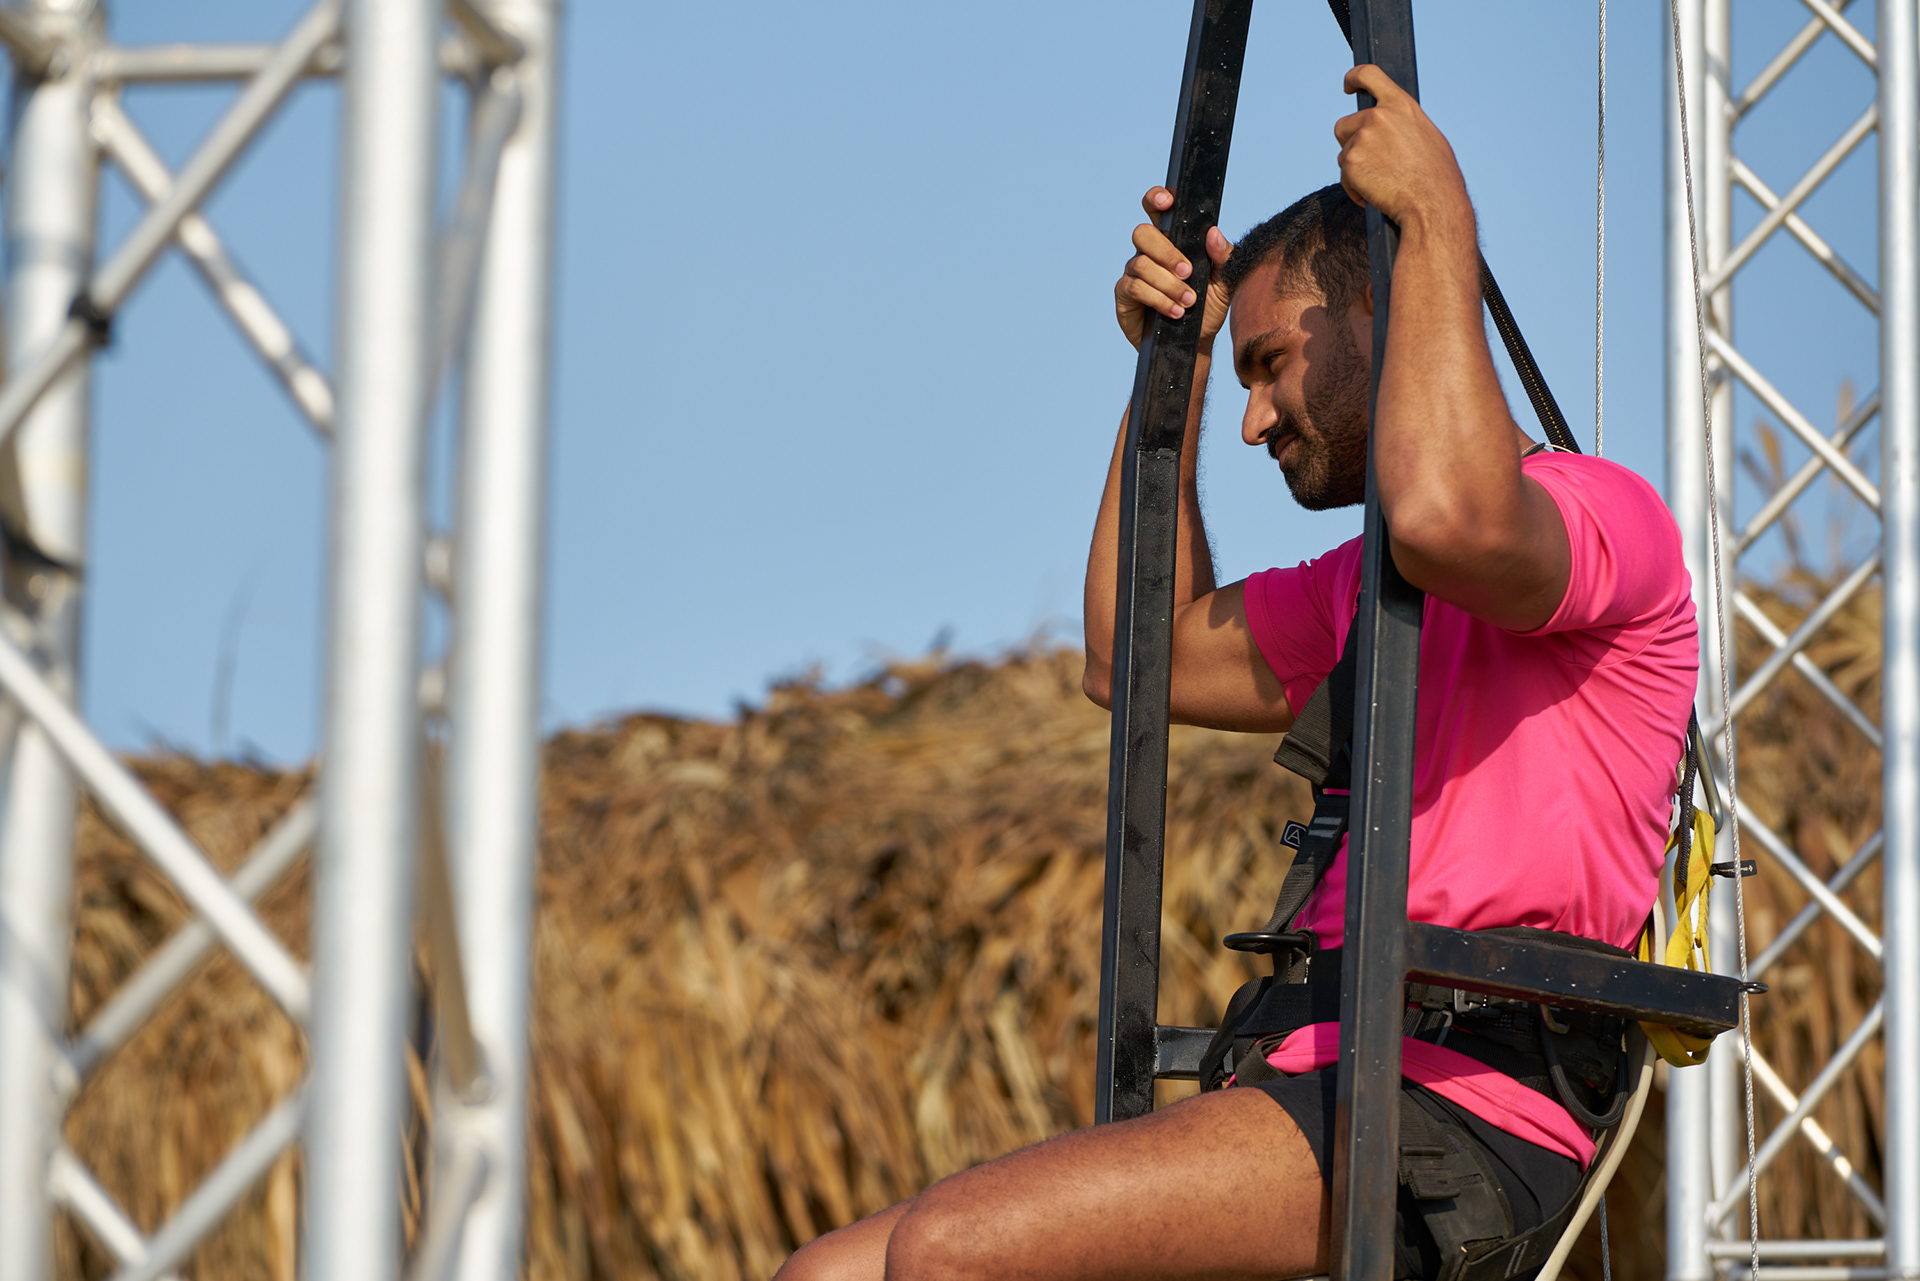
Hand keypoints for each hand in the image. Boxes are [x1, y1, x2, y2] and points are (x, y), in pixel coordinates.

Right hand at [1114, 186, 1233, 350]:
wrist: (1198, 342)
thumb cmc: (1210, 307)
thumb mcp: (1225, 281)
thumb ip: (1223, 256)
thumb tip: (1214, 233)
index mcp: (1172, 240)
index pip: (1158, 210)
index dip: (1156, 198)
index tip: (1167, 202)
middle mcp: (1148, 252)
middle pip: (1142, 233)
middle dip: (1166, 251)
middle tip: (1188, 272)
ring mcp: (1133, 273)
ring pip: (1141, 264)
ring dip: (1168, 284)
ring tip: (1188, 302)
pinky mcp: (1125, 296)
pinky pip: (1135, 288)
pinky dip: (1158, 299)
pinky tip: (1175, 312)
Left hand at [1334, 64, 1469, 231]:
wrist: (1432, 203)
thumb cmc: (1436, 177)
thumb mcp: (1426, 137)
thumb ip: (1402, 126)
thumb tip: (1390, 130)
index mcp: (1401, 105)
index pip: (1370, 75)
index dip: (1354, 77)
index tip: (1348, 85)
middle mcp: (1378, 116)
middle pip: (1344, 125)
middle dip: (1351, 145)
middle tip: (1370, 164)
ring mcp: (1363, 138)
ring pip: (1343, 153)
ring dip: (1354, 169)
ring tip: (1380, 183)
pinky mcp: (1351, 161)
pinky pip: (1343, 176)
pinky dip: (1354, 189)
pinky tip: (1374, 196)